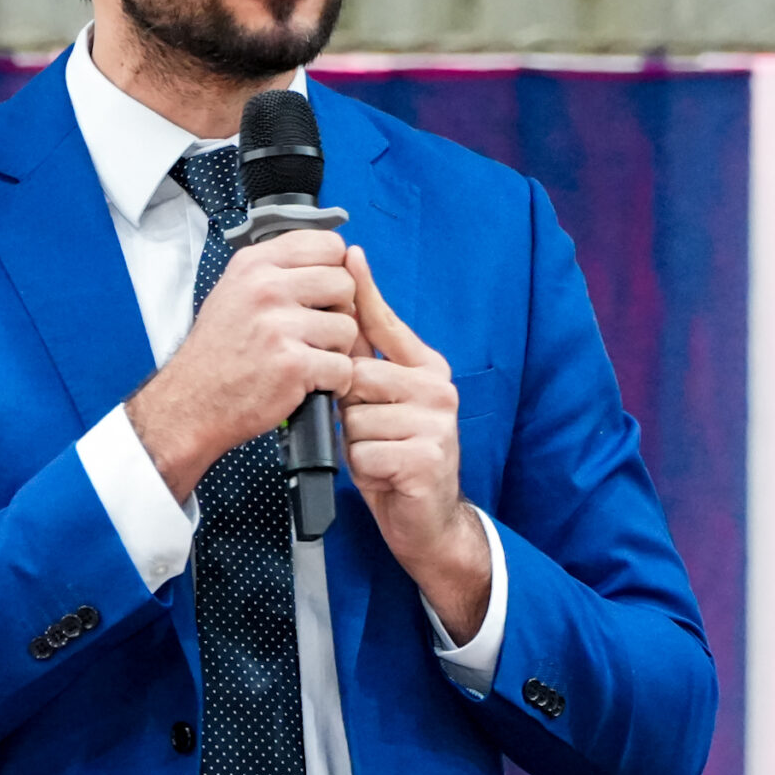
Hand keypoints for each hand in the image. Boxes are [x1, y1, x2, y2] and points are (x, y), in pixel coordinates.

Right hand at [128, 230, 356, 501]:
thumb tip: (343, 256)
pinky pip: (343, 367)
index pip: (330, 245)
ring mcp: (279, 327)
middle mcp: (266, 288)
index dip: (336, 271)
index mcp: (255, 264)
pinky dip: (333, 383)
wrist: (190, 402)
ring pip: (349, 327)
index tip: (323, 294)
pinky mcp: (292, 365)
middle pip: (345, 284)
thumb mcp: (236, 290)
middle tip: (315, 333)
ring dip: (336, 351)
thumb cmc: (218, 351)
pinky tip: (308, 384)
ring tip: (307, 360)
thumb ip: (282, 270)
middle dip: (339, 312)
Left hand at [340, 247, 489, 640]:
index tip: (350, 254)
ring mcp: (436, 423)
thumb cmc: (398, 458)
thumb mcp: (380, 407)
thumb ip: (366, 369)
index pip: (387, 323)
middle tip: (368, 432)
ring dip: (355, 443)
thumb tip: (337, 322)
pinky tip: (385, 475)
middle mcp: (437, 389)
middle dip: (348, 409)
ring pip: (357, 418)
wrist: (428, 521)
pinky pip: (366, 452)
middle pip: (358, 375)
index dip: (365, 291)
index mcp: (426, 368)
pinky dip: (365, 469)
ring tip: (378, 454)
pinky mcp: (427, 457)